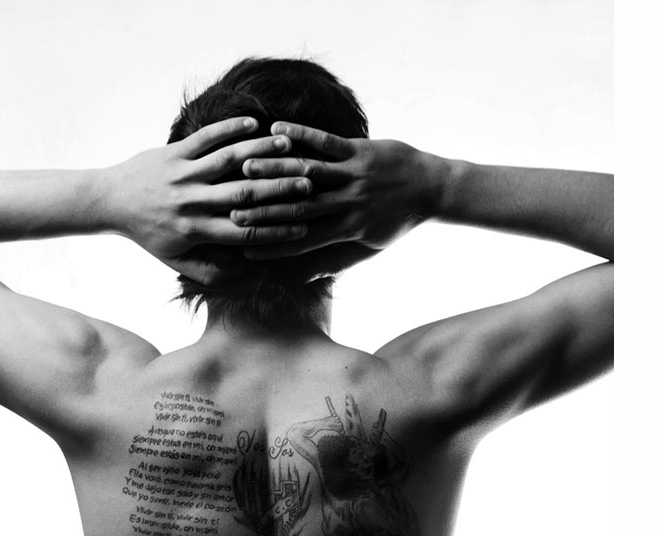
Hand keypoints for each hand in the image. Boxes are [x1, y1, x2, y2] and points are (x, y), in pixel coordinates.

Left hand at [101, 117, 317, 276]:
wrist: (111, 202)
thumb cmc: (149, 234)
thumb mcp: (176, 260)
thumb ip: (210, 269)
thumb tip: (246, 273)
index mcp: (195, 231)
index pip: (244, 230)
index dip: (276, 228)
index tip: (304, 225)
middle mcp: (191, 202)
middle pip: (243, 193)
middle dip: (278, 188)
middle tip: (309, 181)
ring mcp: (182, 173)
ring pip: (227, 160)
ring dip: (260, 151)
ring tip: (289, 144)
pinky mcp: (173, 152)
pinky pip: (205, 137)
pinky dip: (229, 128)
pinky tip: (255, 123)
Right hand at [232, 123, 444, 261]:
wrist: (432, 188)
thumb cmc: (397, 221)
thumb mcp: (369, 247)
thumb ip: (335, 259)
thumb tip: (301, 277)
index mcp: (349, 229)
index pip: (304, 241)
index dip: (273, 245)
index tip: (244, 249)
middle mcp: (350, 203)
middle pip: (300, 208)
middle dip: (266, 209)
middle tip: (232, 208)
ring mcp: (354, 175)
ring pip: (309, 172)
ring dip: (276, 168)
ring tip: (245, 166)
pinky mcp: (361, 150)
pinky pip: (327, 142)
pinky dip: (302, 135)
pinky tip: (276, 130)